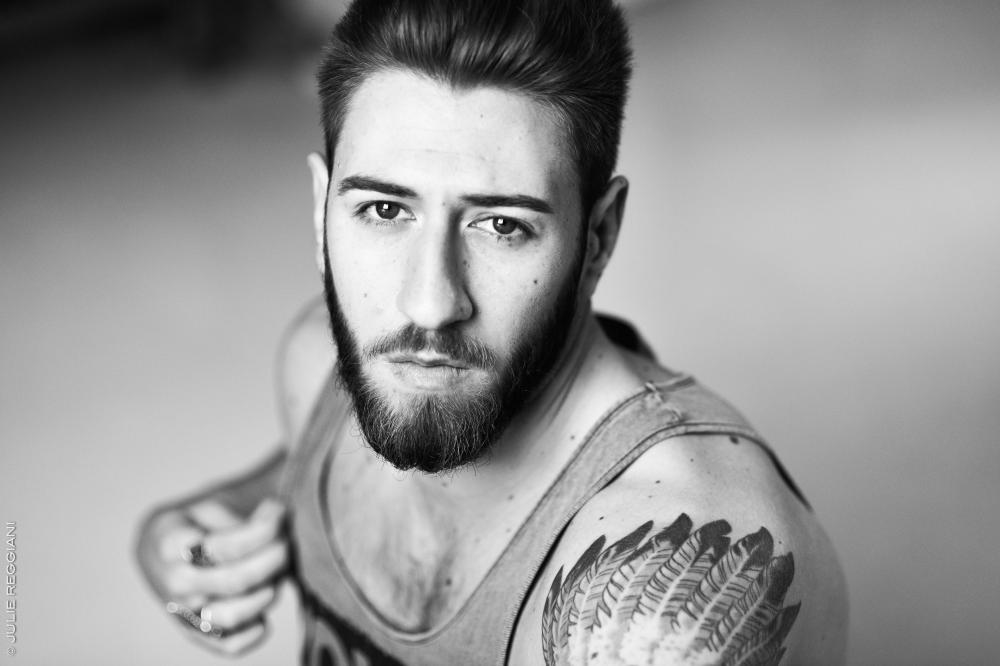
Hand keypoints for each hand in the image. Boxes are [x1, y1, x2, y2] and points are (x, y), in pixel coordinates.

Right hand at [136, 497, 288, 654]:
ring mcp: (184, 613)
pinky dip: (256, 631)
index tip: (278, 510)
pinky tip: (265, 600)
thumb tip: (277, 525)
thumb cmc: (193, 524)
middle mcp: (174, 583)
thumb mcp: (207, 507)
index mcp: (170, 544)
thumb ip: (239, 519)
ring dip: (270, 590)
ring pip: (235, 615)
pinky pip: (230, 646)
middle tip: (288, 539)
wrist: (158, 554)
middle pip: (237, 580)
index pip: (223, 545)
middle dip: (275, 556)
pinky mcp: (198, 635)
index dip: (262, 529)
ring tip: (280, 568)